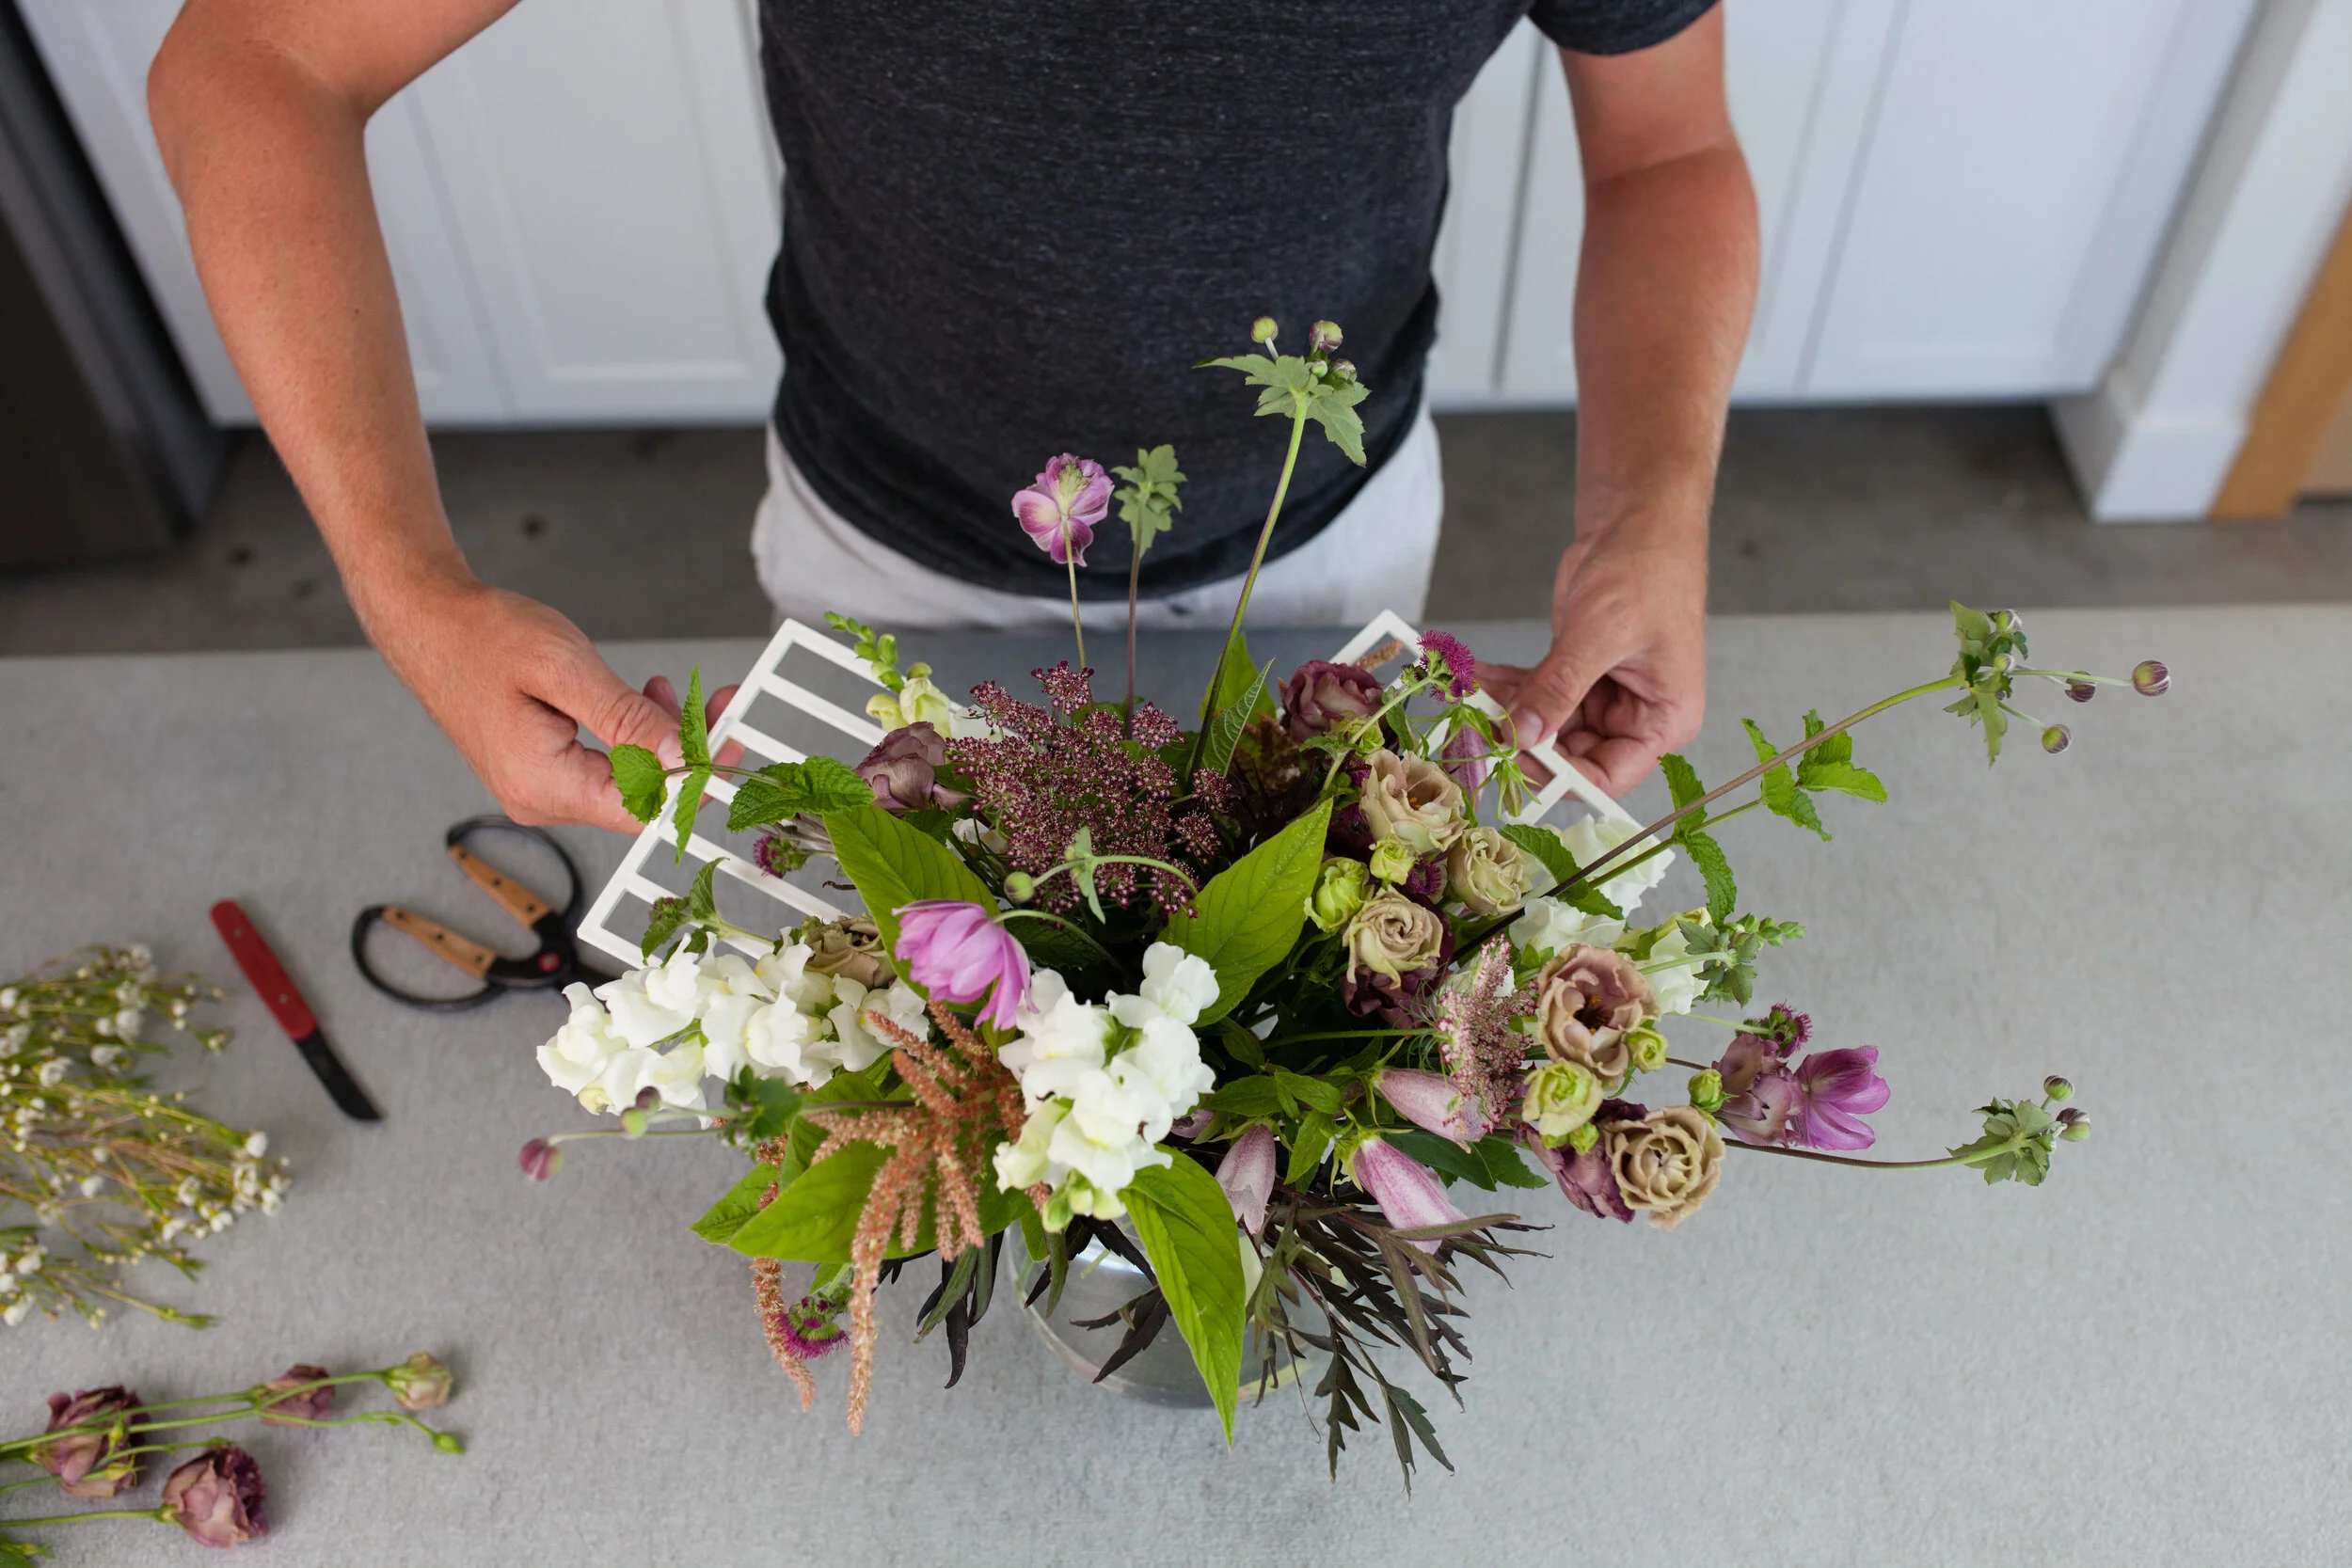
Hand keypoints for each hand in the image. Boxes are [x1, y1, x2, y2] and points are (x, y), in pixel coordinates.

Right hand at [364, 573, 734, 832]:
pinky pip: (604, 764)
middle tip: (722, 704)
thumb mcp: (566, 669)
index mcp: (543, 784)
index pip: (644, 809)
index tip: (735, 744)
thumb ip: (629, 720)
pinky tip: (642, 697)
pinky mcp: (540, 768)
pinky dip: (631, 734)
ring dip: (660, 737)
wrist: (425, 618)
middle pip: (640, 795)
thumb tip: (687, 760)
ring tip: (671, 689)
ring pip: (626, 778)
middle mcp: (540, 798)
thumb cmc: (481, 634)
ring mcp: (538, 787)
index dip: (698, 781)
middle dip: (687, 751)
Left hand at [1477, 518, 1705, 799]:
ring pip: (1546, 726)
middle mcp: (1636, 717)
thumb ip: (1559, 688)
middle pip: (1572, 756)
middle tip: (1476, 734)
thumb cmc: (1645, 569)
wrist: (1637, 520)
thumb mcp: (1600, 633)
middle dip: (1523, 744)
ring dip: (1507, 715)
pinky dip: (1506, 688)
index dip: (1560, 778)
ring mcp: (1603, 697)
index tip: (1512, 764)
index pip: (1609, 777)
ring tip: (1468, 701)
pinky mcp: (1576, 674)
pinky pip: (1537, 694)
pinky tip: (1475, 679)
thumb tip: (1522, 735)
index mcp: (1665, 720)